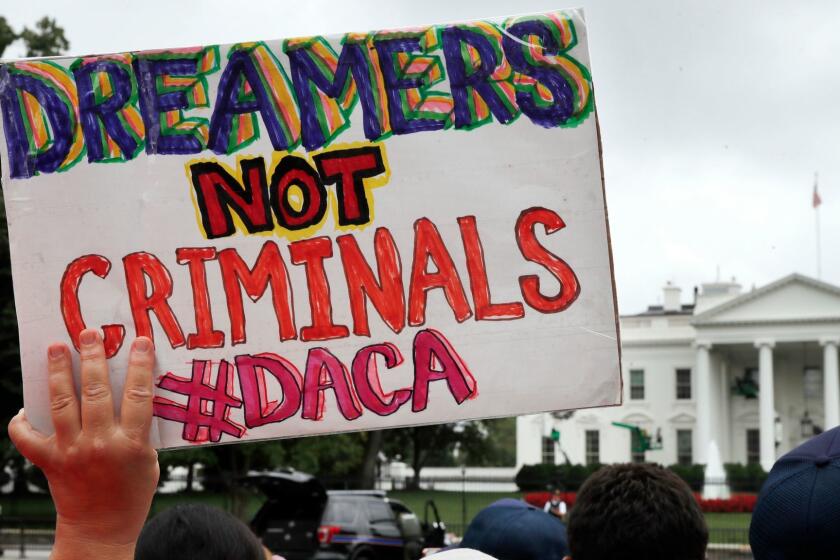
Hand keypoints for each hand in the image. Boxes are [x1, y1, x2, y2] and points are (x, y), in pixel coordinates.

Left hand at [8, 329, 159, 559]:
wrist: (100, 531)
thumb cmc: (132, 495)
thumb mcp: (148, 460)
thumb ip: (140, 429)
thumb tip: (131, 393)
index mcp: (131, 445)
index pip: (137, 396)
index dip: (139, 366)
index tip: (140, 342)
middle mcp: (100, 444)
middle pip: (95, 392)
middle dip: (92, 358)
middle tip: (88, 333)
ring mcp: (71, 452)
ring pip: (61, 404)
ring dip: (57, 373)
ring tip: (55, 348)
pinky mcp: (49, 462)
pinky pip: (27, 437)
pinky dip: (21, 421)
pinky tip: (24, 407)